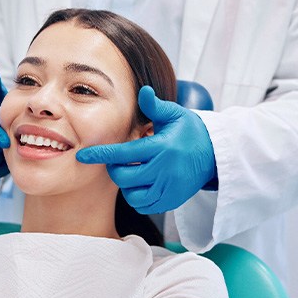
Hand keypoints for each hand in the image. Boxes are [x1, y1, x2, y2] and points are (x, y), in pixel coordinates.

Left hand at [76, 86, 216, 213]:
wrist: (215, 155)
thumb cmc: (190, 131)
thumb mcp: (175, 115)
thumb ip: (155, 106)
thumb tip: (143, 91)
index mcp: (161, 147)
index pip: (124, 154)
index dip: (100, 155)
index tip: (83, 156)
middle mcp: (165, 170)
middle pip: (124, 177)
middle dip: (115, 169)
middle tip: (120, 161)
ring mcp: (169, 188)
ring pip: (132, 195)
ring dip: (126, 185)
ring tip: (134, 171)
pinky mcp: (172, 201)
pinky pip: (145, 206)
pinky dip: (137, 197)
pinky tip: (142, 184)